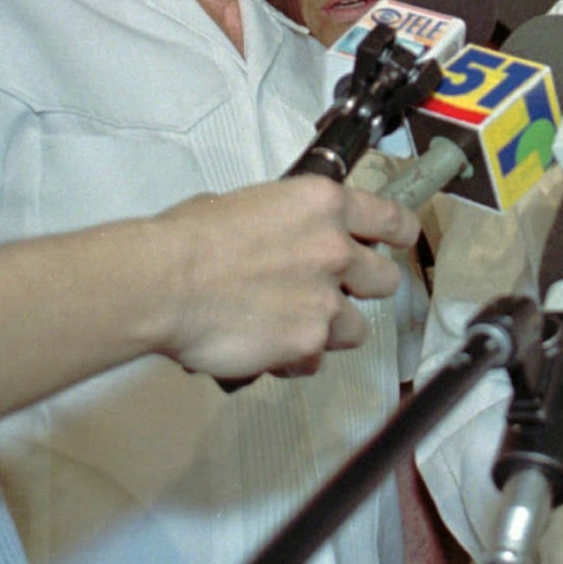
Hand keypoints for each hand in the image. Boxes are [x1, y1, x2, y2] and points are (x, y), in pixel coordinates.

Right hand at [153, 177, 418, 378]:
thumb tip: (284, 238)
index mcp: (324, 204)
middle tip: (334, 292)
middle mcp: (336, 249)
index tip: (398, 244)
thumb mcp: (247, 204)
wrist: (163, 282)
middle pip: (386, 279)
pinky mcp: (309, 341)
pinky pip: (317, 359)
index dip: (399, 235)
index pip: (392, 219)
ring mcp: (327, 299)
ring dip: (331, 330)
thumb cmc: (188, 237)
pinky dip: (297, 359)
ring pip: (358, 328)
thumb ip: (286, 222)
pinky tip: (269, 350)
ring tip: (292, 327)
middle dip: (364, 289)